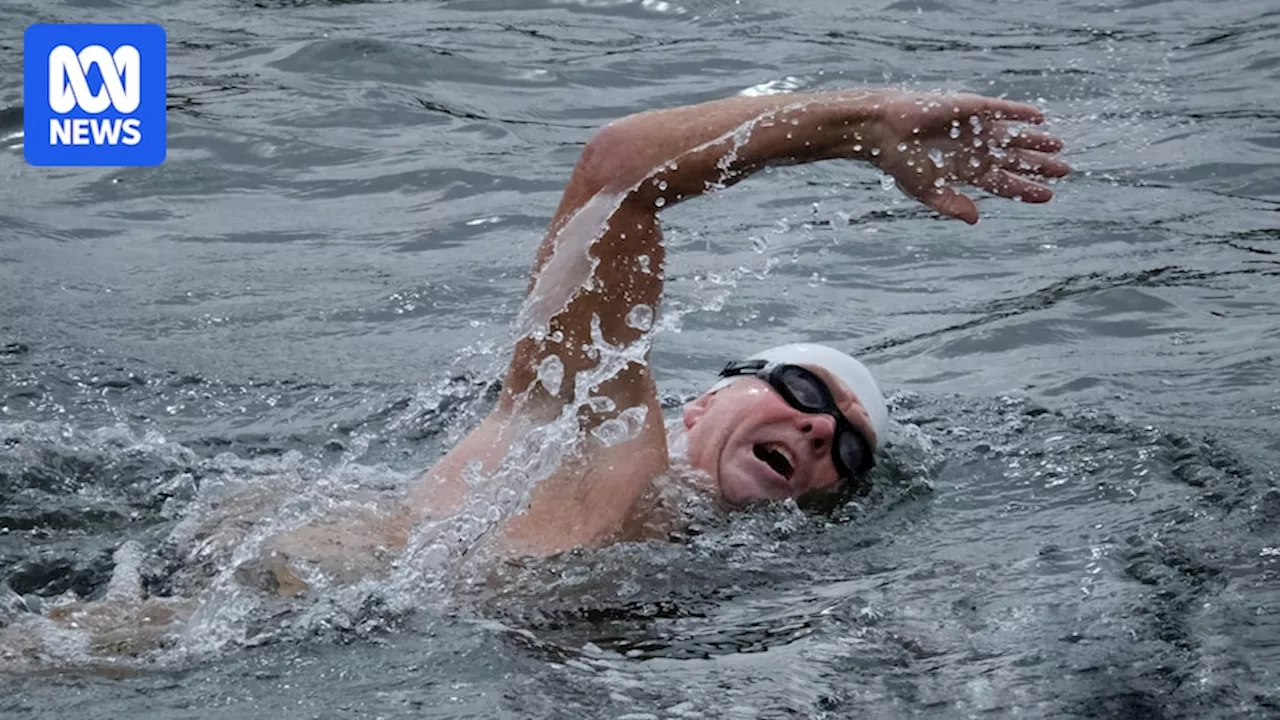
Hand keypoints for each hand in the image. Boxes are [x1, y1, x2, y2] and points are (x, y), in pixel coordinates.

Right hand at [865, 91, 1069, 223]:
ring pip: (1012, 136)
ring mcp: (973, 128)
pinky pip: (1002, 110)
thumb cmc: (899, 162)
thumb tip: (975, 220)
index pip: (1001, 183)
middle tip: (1064, 170)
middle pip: (1013, 160)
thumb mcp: (925, 190)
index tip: (1048, 195)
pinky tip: (1039, 117)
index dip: (1024, 189)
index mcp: (963, 172)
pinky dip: (1020, 113)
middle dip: (1038, 165)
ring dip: (1035, 140)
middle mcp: (973, 150)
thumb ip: (951, 204)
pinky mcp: (971, 108)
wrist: (884, 131)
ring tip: (1059, 144)